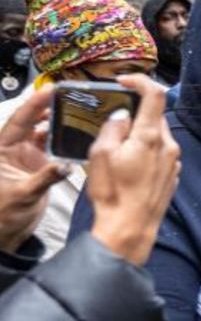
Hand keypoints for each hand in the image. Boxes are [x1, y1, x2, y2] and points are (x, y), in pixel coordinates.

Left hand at [0, 87, 70, 252]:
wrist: (8, 229)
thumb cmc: (5, 213)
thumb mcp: (24, 194)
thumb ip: (45, 178)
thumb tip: (65, 165)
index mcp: (1, 149)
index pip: (19, 120)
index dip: (34, 104)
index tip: (49, 91)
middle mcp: (13, 148)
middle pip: (31, 120)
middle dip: (46, 106)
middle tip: (65, 93)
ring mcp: (26, 155)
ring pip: (42, 130)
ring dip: (56, 120)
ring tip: (73, 108)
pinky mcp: (38, 164)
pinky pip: (51, 145)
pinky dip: (61, 138)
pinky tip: (74, 133)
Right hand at [87, 75, 180, 265]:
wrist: (130, 227)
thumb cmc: (113, 193)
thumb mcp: (100, 154)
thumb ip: (112, 128)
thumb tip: (121, 115)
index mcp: (150, 136)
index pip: (154, 94)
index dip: (139, 81)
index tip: (123, 82)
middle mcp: (168, 145)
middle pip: (155, 115)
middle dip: (136, 112)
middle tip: (114, 121)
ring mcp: (173, 161)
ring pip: (158, 135)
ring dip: (140, 133)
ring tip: (119, 147)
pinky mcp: (172, 174)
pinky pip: (160, 152)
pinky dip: (146, 150)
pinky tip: (130, 165)